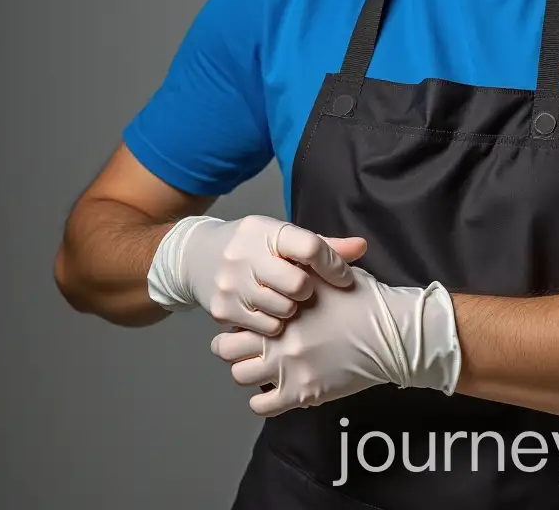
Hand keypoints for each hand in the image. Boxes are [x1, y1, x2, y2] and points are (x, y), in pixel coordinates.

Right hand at [147, 215, 366, 333]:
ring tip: (286, 300)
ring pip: (283, 310)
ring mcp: (231, 283)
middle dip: (308, 291)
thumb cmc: (252, 247)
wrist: (196, 257)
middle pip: (298, 284)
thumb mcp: (283, 237)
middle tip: (304, 291)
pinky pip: (265, 328)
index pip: (310, 247)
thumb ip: (323, 245)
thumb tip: (362, 247)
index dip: (333, 265)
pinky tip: (270, 312)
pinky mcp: (222, 309)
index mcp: (265, 230)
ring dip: (292, 310)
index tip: (342, 278)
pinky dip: (274, 324)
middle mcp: (244, 254)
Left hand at [210, 265, 460, 415]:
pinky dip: (263, 399)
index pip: (240, 313)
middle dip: (234, 345)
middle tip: (249, 345)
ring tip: (262, 367)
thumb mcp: (335, 274)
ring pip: (240, 376)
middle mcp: (279, 337)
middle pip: (228, 348)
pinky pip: (261, 405)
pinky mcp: (301, 393)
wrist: (393, 334)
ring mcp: (288, 367)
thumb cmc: (366, 300)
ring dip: (248, 370)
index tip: (253, 319)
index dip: (243, 316)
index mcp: (284, 305)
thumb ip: (310, 266)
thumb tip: (291, 259)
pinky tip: (276, 388)